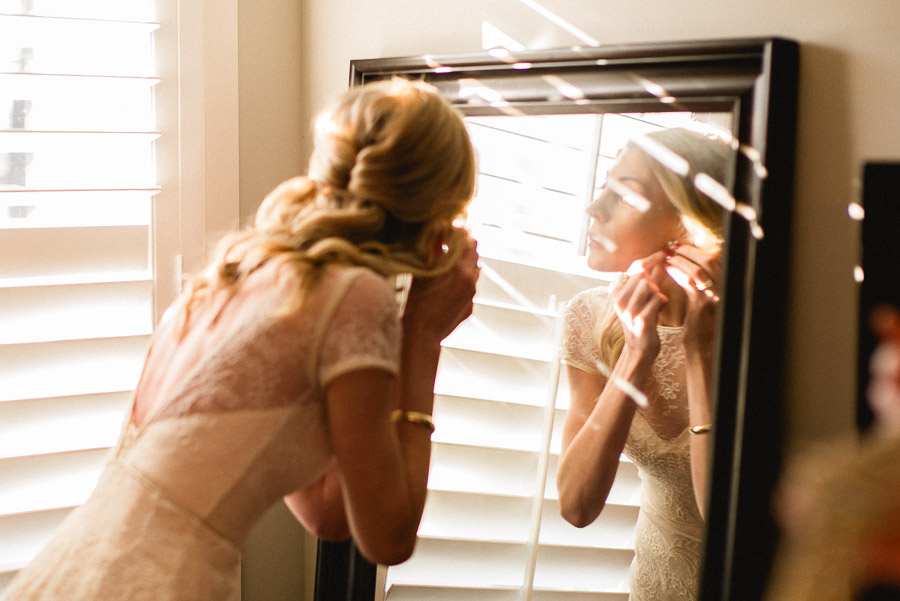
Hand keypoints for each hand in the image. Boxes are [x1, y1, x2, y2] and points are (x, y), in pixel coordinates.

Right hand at [403, 226, 478, 341]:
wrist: (421, 335)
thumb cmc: (417, 301)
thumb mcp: (424, 270)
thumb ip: (434, 246)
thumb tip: (441, 223)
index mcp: (461, 270)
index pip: (467, 241)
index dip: (458, 232)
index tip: (449, 226)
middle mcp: (471, 282)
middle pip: (473, 255)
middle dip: (462, 246)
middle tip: (449, 238)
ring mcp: (471, 296)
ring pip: (472, 271)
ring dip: (462, 263)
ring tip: (447, 258)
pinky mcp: (468, 308)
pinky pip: (468, 287)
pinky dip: (461, 279)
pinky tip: (449, 280)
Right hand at [613, 252, 668, 360]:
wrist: (640, 349)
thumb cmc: (642, 321)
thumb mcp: (640, 299)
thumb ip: (648, 280)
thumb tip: (660, 259)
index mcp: (616, 293)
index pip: (634, 266)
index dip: (651, 258)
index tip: (664, 253)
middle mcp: (619, 301)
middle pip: (642, 275)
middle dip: (654, 280)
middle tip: (656, 292)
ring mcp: (629, 310)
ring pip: (649, 285)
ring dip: (657, 292)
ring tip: (656, 302)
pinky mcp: (641, 320)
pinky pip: (658, 298)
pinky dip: (662, 301)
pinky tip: (659, 308)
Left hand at [664, 243, 721, 359]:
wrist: (704, 350)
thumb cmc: (701, 326)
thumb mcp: (705, 302)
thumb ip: (702, 285)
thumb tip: (692, 264)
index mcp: (727, 287)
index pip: (715, 259)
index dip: (698, 251)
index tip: (682, 247)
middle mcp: (726, 290)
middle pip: (710, 260)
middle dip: (690, 251)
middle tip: (674, 247)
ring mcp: (716, 297)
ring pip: (700, 269)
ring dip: (682, 260)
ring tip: (669, 257)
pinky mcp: (703, 306)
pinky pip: (690, 283)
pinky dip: (678, 272)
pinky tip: (668, 269)